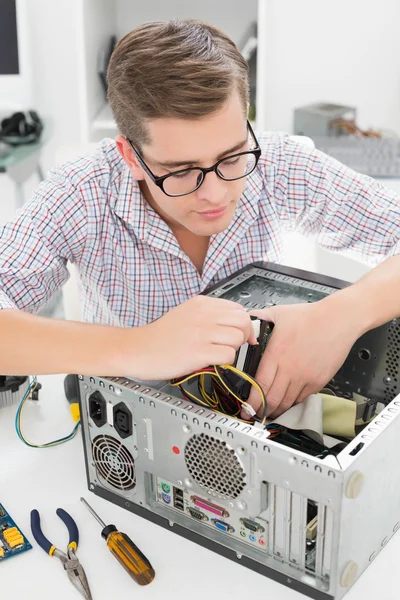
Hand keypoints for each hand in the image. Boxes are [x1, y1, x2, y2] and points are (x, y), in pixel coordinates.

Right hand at [134, 295, 255, 379]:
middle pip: (243, 321)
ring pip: (238, 337)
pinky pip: (229, 355)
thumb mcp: (186, 313)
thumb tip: (233, 322)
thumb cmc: (161, 335)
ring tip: (218, 352)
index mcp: (202, 303)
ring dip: (233, 348)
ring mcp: (201, 333)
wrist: (138, 349)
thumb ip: (209, 314)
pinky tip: (211, 360)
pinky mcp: (198, 352)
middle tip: (231, 344)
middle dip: (242, 335)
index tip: (238, 334)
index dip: (242, 323)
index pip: (238, 308)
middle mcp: (204, 315)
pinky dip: (225, 361)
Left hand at [244, 299, 360, 418]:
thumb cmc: (309, 316)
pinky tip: (286, 401)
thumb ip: (259, 319)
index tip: (245, 406)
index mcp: (276, 354)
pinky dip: (292, 403)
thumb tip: (246, 321)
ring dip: (276, 410)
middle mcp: (290, 369)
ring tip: (269, 411)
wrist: (338, 320)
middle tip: (254, 413)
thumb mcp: (278, 313)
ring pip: (287, 402)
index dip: (251, 400)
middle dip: (261, 410)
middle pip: (272, 399)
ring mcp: (305, 377)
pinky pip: (302, 398)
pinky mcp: (318, 381)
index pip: (259, 384)